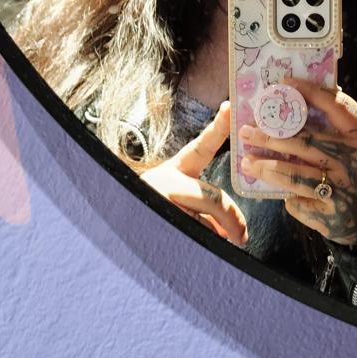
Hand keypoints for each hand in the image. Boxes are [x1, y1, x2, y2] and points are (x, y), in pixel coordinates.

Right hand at [142, 101, 248, 246]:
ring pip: (205, 224)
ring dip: (212, 237)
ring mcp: (160, 202)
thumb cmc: (153, 212)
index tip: (231, 107)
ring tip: (200, 242)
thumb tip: (234, 231)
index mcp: (173, 170)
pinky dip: (200, 248)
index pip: (201, 147)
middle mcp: (165, 182)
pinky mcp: (159, 224)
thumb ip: (207, 206)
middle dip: (231, 219)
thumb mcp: (178, 199)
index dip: (219, 127)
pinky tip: (185, 249)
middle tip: (242, 236)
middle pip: (212, 197)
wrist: (114, 232)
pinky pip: (193, 240)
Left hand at [239, 76, 356, 247]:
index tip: (285, 83)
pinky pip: (298, 201)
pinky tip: (277, 190)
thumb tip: (307, 95)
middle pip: (304, 142)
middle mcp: (351, 160)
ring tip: (247, 162)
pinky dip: (287, 196)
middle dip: (270, 136)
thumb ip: (340, 125)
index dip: (310, 92)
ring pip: (294, 174)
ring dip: (266, 167)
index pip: (336, 107)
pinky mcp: (329, 214)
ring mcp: (340, 189)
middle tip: (246, 131)